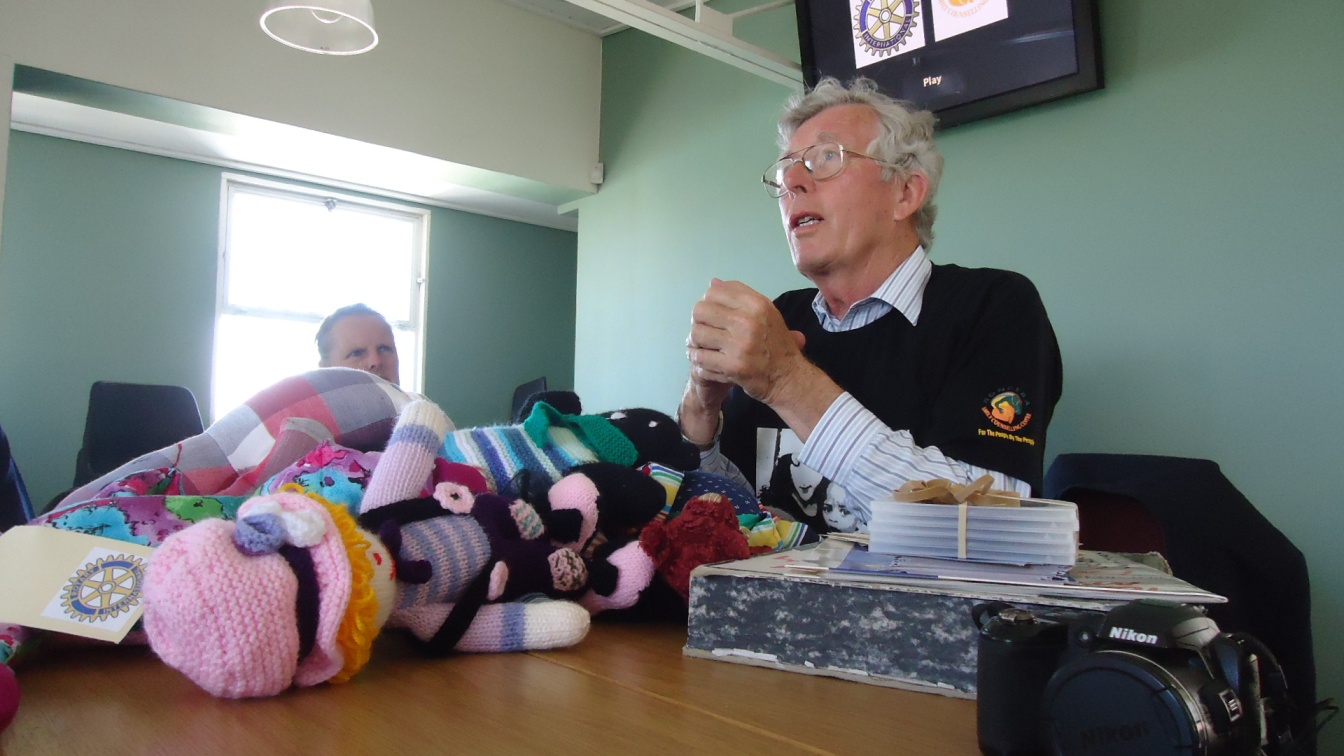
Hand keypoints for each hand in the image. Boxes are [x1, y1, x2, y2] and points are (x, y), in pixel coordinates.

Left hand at [685, 279, 808, 405]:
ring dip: (696, 342)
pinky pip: (699, 357)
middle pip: (700, 311)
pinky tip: (705, 361)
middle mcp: (748, 321)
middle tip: (705, 332)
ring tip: (703, 347)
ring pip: (696, 334)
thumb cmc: (776, 344)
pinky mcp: (733, 367)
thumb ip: (740, 295)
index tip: (712, 316)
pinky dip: (698, 360)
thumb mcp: (766, 313)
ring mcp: (739, 345)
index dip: (707, 303)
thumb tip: (712, 282)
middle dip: (698, 322)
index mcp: (756, 304)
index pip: (713, 292)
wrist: (788, 377)